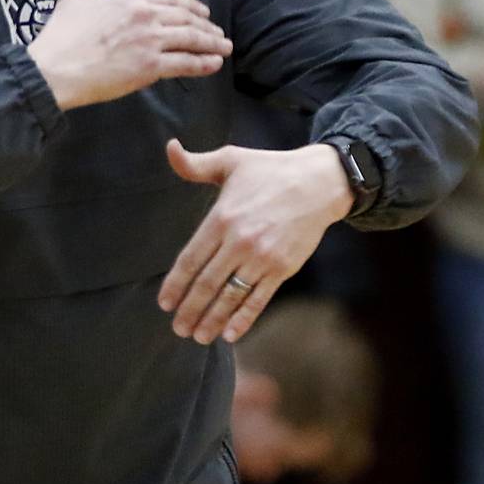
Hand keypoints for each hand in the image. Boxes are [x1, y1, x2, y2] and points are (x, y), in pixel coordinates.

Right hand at [26, 0, 231, 109]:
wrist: (55, 68)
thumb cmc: (61, 36)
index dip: (188, 5)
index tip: (200, 11)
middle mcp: (144, 13)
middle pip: (184, 17)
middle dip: (205, 25)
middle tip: (217, 33)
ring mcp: (150, 39)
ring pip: (190, 38)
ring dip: (211, 43)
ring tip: (223, 47)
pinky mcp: (151, 65)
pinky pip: (185, 63)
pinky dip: (203, 63)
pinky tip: (214, 64)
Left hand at [157, 140, 353, 344]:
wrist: (319, 182)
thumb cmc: (269, 169)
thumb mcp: (230, 159)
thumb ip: (195, 164)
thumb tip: (170, 148)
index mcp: (222, 218)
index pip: (191, 258)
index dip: (176, 284)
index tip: (164, 303)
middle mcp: (240, 241)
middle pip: (208, 283)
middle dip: (190, 308)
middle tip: (176, 327)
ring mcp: (263, 258)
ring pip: (231, 296)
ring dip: (212, 319)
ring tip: (197, 335)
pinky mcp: (283, 268)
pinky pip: (259, 299)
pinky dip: (243, 318)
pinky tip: (230, 334)